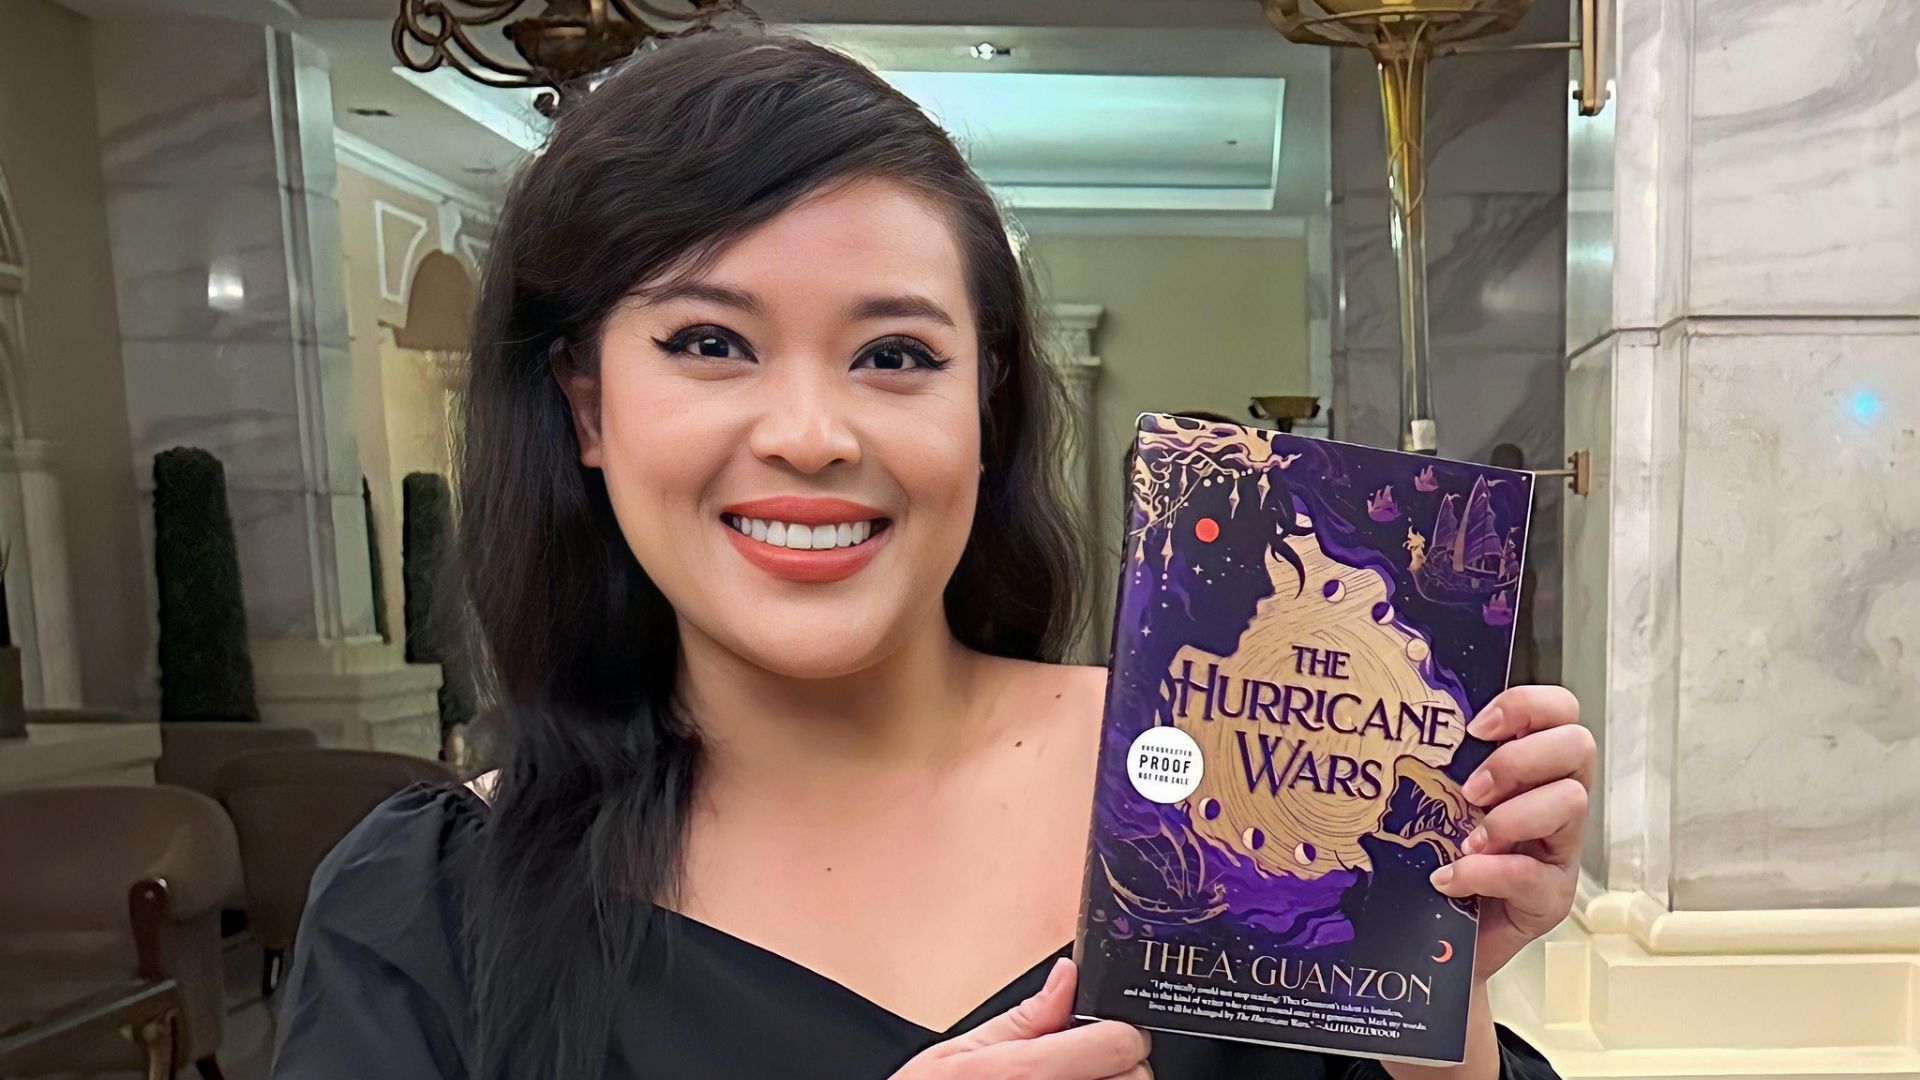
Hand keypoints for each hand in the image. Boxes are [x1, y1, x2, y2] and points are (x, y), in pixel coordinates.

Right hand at [892, 958, 1151, 1079]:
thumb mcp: (958, 1052)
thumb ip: (1024, 1017)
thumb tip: (1066, 977)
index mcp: (1023, 1073)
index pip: (1120, 1044)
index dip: (1119, 1031)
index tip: (1105, 1031)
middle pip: (1135, 1077)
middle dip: (1118, 1064)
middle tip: (1083, 1061)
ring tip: (1074, 1079)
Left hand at [1430, 685, 1593, 982]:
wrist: (1439, 937)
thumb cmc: (1443, 857)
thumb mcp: (1443, 800)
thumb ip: (1445, 765)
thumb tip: (1410, 724)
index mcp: (1534, 766)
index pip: (1561, 711)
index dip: (1526, 706)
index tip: (1478, 727)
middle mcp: (1557, 801)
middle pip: (1577, 747)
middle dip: (1518, 760)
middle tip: (1470, 790)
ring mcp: (1561, 851)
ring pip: (1570, 802)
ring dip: (1510, 815)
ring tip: (1466, 839)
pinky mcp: (1551, 898)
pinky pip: (1531, 875)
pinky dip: (1486, 872)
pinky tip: (1450, 878)